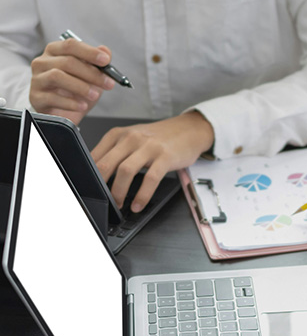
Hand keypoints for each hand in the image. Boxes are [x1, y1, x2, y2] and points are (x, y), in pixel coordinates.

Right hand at [29, 37, 115, 123]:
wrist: (63, 113)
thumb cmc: (76, 91)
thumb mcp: (91, 77)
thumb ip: (98, 63)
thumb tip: (106, 51)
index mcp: (55, 52)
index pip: (70, 45)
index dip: (89, 52)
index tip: (106, 61)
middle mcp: (42, 62)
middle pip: (67, 62)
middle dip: (91, 73)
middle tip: (108, 84)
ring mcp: (37, 79)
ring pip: (57, 76)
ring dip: (81, 87)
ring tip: (95, 96)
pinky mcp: (36, 97)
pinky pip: (52, 97)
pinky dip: (70, 102)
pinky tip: (82, 106)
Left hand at [91, 111, 214, 210]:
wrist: (188, 129)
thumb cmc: (159, 138)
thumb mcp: (132, 139)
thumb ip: (115, 152)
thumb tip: (97, 175)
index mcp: (118, 134)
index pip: (95, 157)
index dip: (88, 176)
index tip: (88, 191)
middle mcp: (131, 138)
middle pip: (107, 164)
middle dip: (100, 186)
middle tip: (101, 200)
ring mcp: (149, 146)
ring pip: (126, 171)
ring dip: (119, 192)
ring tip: (119, 205)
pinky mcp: (165, 156)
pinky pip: (151, 178)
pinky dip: (143, 195)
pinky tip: (138, 205)